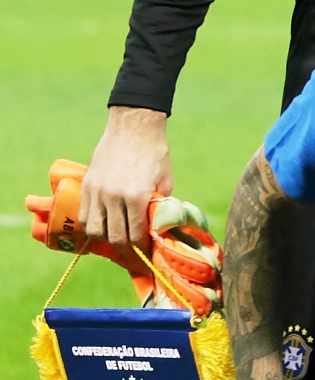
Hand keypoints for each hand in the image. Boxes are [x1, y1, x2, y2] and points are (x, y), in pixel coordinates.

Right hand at [82, 105, 171, 249]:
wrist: (133, 128)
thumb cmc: (155, 155)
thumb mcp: (165, 182)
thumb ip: (159, 206)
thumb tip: (156, 227)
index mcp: (137, 196)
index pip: (136, 233)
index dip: (142, 246)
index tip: (146, 250)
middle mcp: (114, 196)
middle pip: (114, 236)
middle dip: (125, 248)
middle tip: (132, 251)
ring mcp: (97, 191)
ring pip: (95, 229)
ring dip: (106, 239)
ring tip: (116, 239)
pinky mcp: (87, 185)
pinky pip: (84, 215)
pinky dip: (91, 226)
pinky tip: (102, 227)